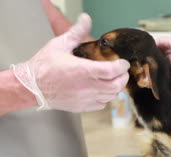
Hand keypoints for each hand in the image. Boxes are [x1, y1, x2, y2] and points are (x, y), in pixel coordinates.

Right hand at [11, 13, 129, 111]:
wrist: (31, 86)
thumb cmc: (43, 66)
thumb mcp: (60, 44)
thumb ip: (77, 32)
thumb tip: (85, 19)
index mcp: (83, 70)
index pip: (112, 71)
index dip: (122, 67)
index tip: (123, 63)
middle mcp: (87, 87)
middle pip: (116, 85)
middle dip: (122, 77)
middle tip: (122, 72)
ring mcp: (85, 99)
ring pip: (111, 96)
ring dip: (115, 88)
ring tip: (113, 80)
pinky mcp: (82, 107)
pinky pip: (102, 105)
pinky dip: (106, 98)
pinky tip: (102, 91)